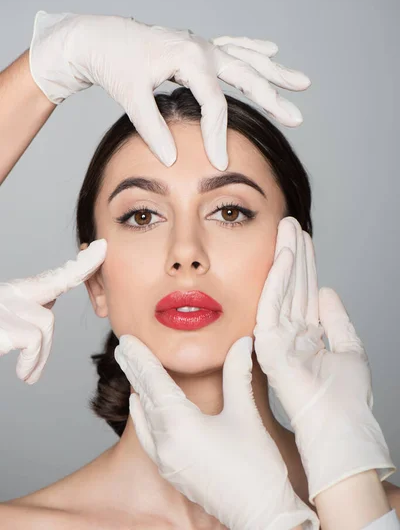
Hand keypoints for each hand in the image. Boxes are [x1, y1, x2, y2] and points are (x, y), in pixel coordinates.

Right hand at [0, 239, 106, 383]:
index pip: (54, 277)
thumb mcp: (6, 320)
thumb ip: (29, 308)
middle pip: (56, 284)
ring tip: (27, 376)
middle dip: (77, 277)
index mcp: (13, 294)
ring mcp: (4, 305)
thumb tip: (52, 299)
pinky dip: (32, 359)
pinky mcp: (1, 322)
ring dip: (41, 354)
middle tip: (79, 288)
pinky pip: (32, 339)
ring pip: (46, 322)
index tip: (103, 248)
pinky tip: (23, 375)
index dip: (80, 265)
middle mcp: (9, 294)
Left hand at [29, 11, 310, 169]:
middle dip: (273, 98)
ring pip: (247, 60)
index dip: (218, 134)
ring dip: (274, 73)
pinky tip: (271, 52)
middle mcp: (202, 48)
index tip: (220, 162)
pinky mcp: (197, 47)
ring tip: (303, 83)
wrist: (100, 38)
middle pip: (246, 76)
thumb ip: (153, 129)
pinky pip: (233, 47)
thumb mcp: (131, 98)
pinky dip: (253, 50)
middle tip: (297, 118)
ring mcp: (202, 45)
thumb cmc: (115, 64)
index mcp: (189, 57)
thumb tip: (173, 159)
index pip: (215, 102)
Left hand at [114, 335, 318, 529]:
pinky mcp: (172, 471)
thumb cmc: (257, 468)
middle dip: (135, 370)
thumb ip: (237, 374)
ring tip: (133, 371)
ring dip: (139, 391)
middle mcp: (166, 443)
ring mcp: (166, 460)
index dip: (141, 358)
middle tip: (123, 348)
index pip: (153, 382)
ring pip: (145, 417)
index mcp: (180, 425)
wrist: (262, 517)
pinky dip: (143, 416)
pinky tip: (142, 408)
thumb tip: (241, 343)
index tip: (127, 341)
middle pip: (144, 398)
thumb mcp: (246, 414)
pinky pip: (148, 437)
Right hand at [253, 216, 395, 504]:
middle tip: (289, 222)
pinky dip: (278, 279)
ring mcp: (276, 339)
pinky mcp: (270, 345)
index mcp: (304, 335)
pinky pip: (273, 304)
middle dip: (291, 252)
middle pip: (291, 285)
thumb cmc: (347, 398)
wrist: (340, 428)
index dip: (303, 264)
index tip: (302, 237)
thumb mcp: (349, 349)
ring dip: (284, 257)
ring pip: (281, 288)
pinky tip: (284, 255)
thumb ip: (336, 320)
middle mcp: (288, 334)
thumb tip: (327, 291)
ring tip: (286, 228)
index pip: (302, 291)